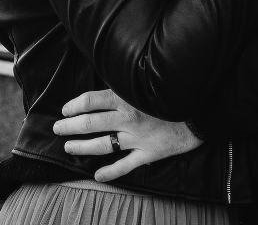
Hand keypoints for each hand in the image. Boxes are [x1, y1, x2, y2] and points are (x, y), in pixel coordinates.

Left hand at [52, 89, 202, 181]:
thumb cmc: (170, 92)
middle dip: (69, 127)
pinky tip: (97, 176)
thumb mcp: (144, 82)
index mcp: (125, 97)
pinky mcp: (147, 153)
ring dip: (81, 147)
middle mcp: (127, 118)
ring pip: (101, 145)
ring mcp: (136, 138)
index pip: (90, 101)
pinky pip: (125, 165)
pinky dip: (110, 172)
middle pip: (90, 123)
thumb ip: (124, 84)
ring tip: (69, 147)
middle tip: (58, 129)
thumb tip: (105, 81)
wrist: (199, 110)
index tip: (65, 109)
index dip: (73, 106)